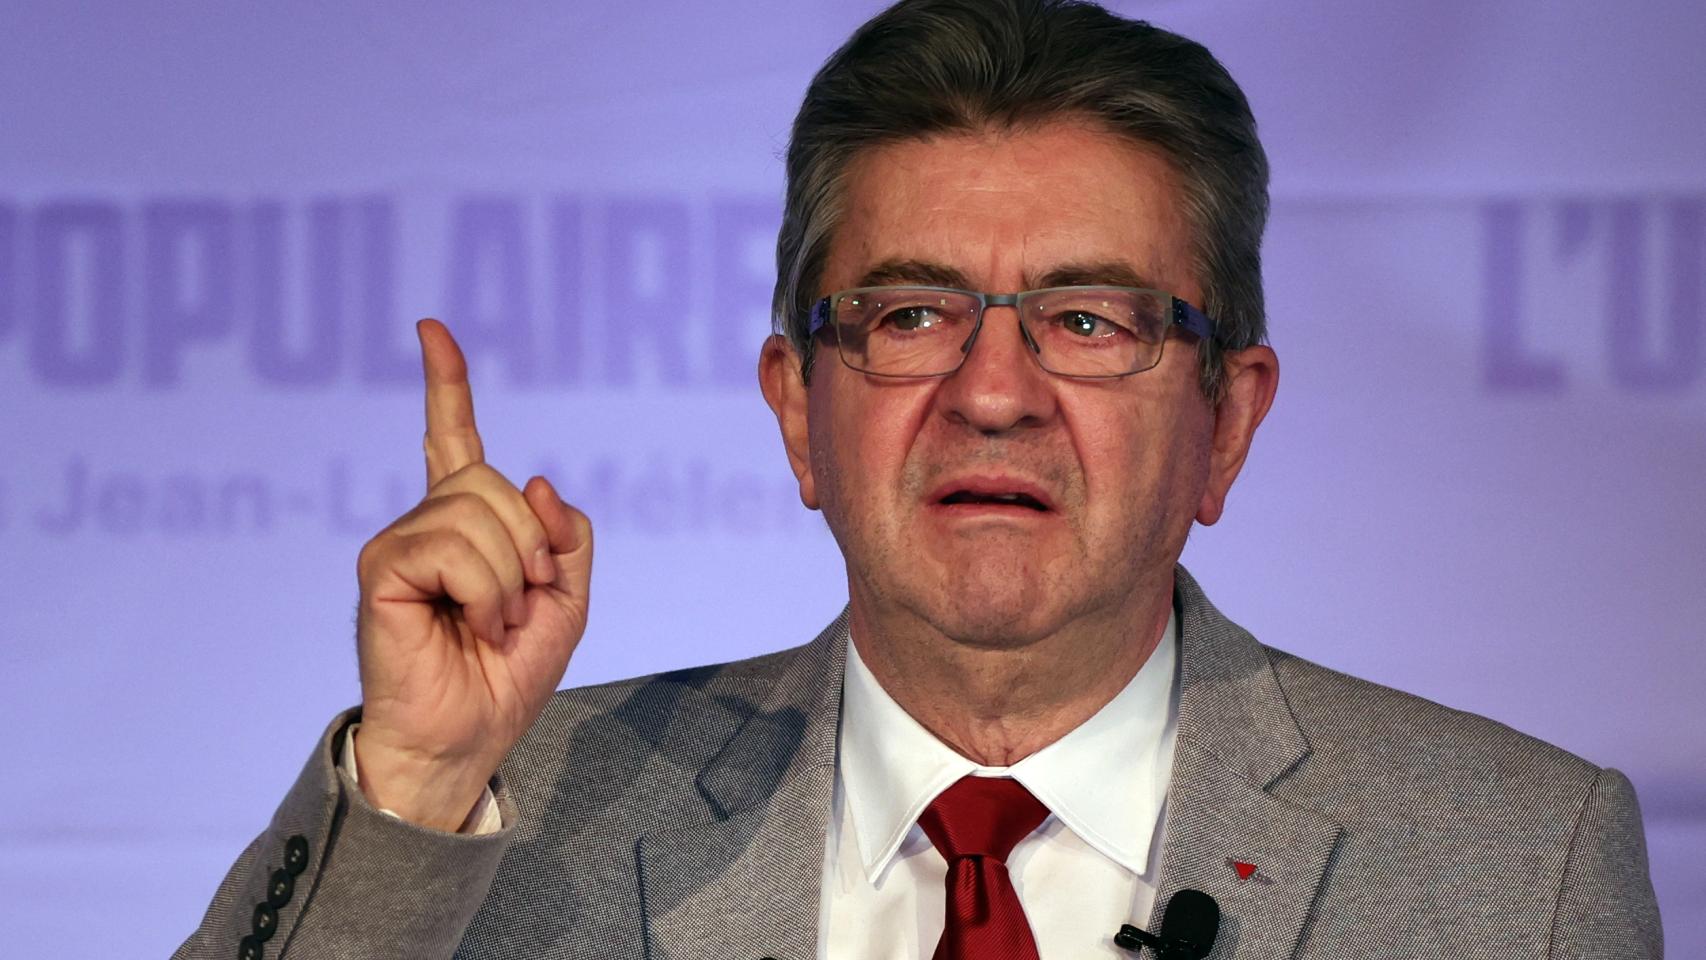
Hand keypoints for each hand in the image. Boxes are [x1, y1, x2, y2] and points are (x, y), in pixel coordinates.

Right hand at [350, 318, 592, 830]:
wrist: (467, 739)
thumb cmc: (506, 675)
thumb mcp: (566, 598)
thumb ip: (565, 536)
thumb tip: (532, 479)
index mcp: (465, 525)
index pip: (452, 439)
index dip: (446, 384)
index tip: (432, 329)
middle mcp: (426, 523)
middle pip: (492, 480)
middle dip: (529, 545)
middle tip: (522, 606)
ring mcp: (399, 541)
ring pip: (477, 510)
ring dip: (509, 577)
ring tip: (493, 626)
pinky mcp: (381, 566)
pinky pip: (454, 547)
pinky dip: (486, 591)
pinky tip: (473, 626)